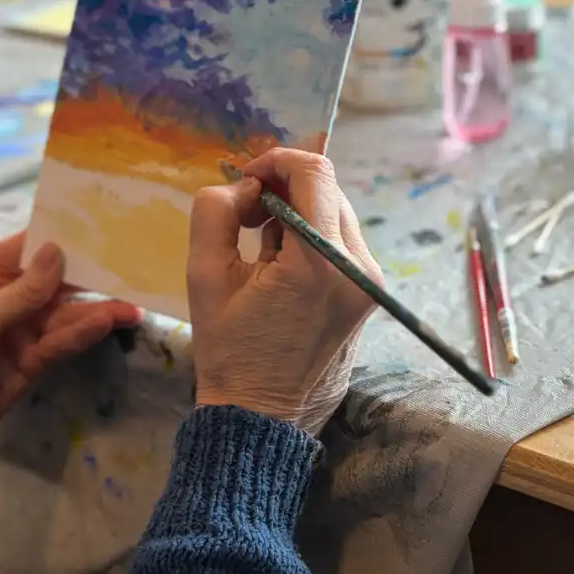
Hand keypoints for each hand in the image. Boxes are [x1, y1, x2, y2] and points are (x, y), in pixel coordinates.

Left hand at [0, 233, 141, 485]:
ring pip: (65, 315)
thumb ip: (18, 294)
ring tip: (131, 306)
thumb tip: (57, 253)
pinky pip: (61, 344)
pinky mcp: (32, 364)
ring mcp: (21, 333)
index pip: (26, 248)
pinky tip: (106, 324)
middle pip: (54, 281)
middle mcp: (6, 299)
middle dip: (88, 275)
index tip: (99, 225)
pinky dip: (83, 334)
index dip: (59, 236)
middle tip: (130, 267)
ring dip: (96, 310)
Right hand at [188, 148, 380, 434]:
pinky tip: (282, 267)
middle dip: (284, 188)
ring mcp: (370, 282)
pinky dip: (311, 237)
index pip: (315, 172)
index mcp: (319, 262)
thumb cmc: (228, 348)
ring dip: (297, 213)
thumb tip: (249, 186)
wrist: (261, 413)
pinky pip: (342, 242)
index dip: (277, 160)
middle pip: (328, 190)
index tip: (247, 180)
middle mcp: (358, 268)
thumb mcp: (204, 274)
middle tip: (246, 218)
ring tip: (261, 249)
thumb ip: (217, 210)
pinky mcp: (370, 293)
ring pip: (336, 213)